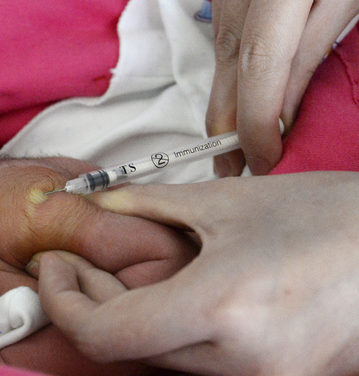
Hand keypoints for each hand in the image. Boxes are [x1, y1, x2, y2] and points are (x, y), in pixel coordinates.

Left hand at [35, 172, 358, 375]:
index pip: (104, 335)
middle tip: (74, 281)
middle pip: (123, 368)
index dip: (62, 302)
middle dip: (83, 321)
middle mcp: (244, 371)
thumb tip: (93, 203)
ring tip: (101, 313)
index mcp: (225, 310)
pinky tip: (146, 345)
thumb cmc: (333, 219)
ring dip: (113, 366)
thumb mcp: (231, 202)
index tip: (52, 269)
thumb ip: (149, 204)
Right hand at [208, 1, 358, 175]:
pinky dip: (228, 84)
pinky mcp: (221, 1)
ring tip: (235, 149)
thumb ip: (311, 54)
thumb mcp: (344, 0)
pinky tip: (239, 104)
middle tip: (233, 173)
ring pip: (217, 70)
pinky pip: (220, 51)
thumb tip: (282, 115)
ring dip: (224, 113)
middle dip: (227, 135)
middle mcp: (239, 2)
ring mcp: (223, 1)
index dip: (257, 127)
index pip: (258, 74)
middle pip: (224, 81)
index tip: (264, 162)